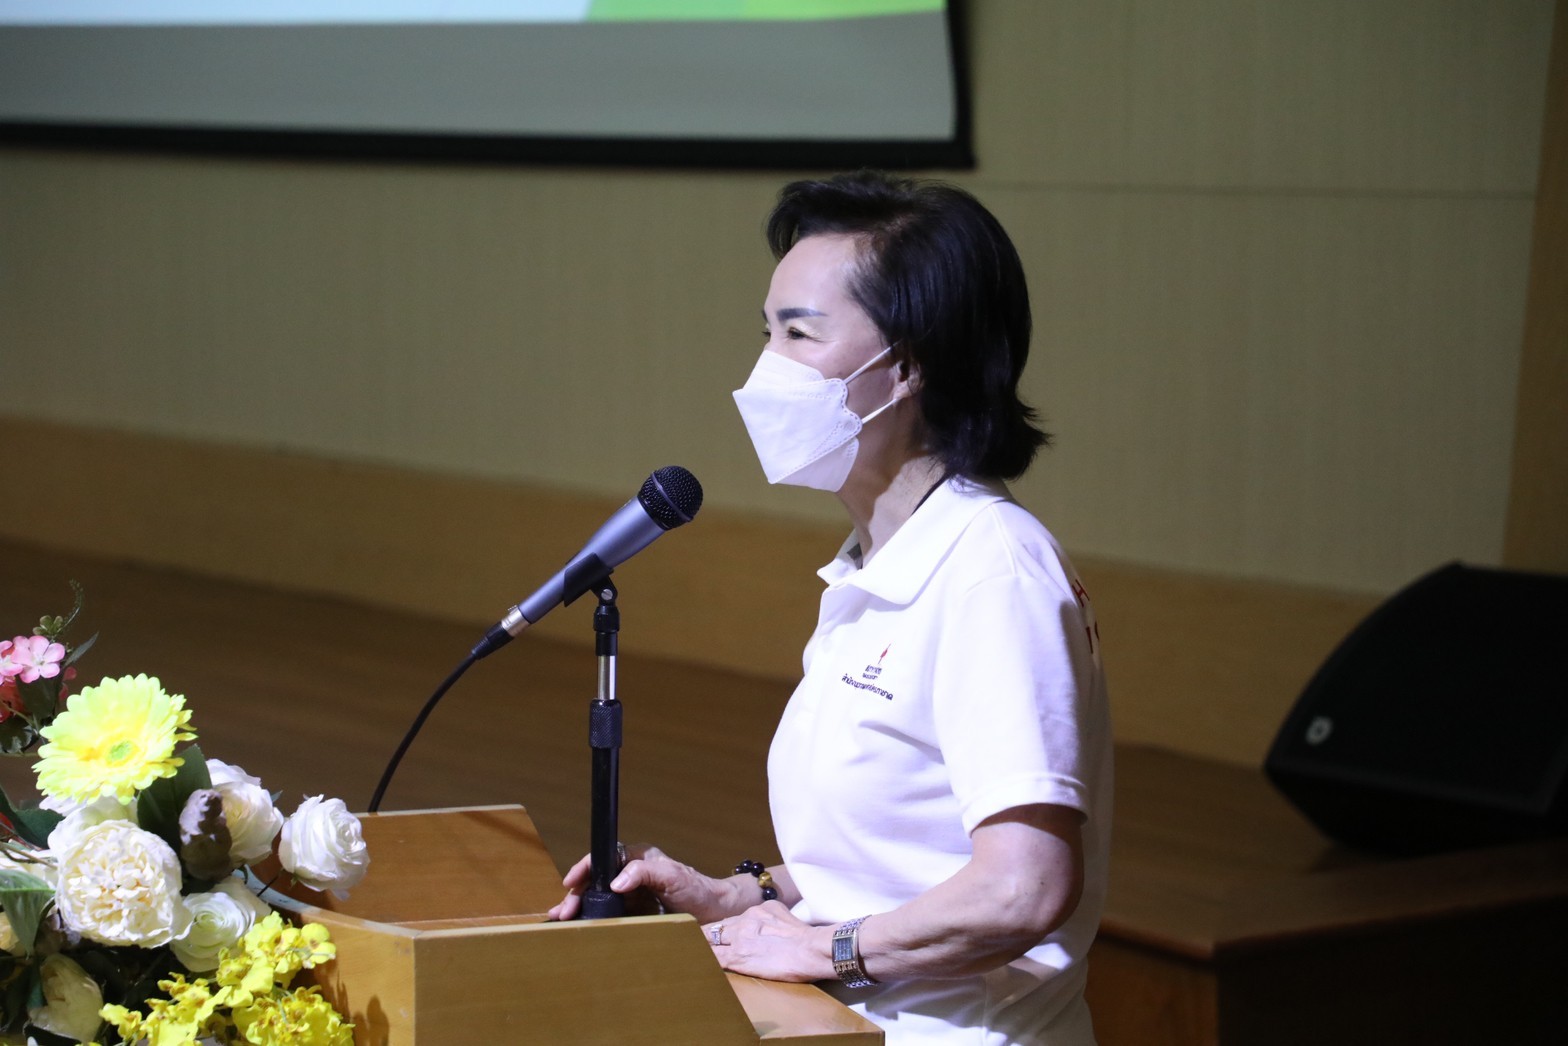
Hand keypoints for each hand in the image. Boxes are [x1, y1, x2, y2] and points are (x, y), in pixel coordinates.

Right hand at [546, 845, 738, 922]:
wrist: (714, 913)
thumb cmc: (696, 889)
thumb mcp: (672, 875)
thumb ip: (644, 872)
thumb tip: (615, 882)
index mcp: (637, 858)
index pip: (603, 858)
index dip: (584, 869)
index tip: (570, 882)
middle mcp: (630, 874)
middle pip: (596, 880)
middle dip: (576, 894)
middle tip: (562, 911)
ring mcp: (630, 895)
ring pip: (598, 898)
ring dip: (579, 908)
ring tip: (562, 921)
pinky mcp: (633, 913)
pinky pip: (609, 914)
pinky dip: (593, 920)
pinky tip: (580, 928)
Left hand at [701, 901, 833, 982]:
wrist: (811, 949)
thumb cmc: (804, 937)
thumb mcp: (784, 913)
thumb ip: (769, 914)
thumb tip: (766, 919)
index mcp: (755, 911)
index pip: (730, 920)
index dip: (720, 929)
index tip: (713, 934)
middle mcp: (744, 921)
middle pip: (716, 928)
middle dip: (705, 935)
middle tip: (692, 942)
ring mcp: (739, 939)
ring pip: (711, 941)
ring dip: (701, 946)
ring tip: (688, 952)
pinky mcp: (738, 958)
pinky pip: (714, 958)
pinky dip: (704, 960)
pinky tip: (694, 963)